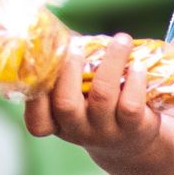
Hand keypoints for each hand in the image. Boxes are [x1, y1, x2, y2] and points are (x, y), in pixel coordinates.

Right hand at [22, 33, 162, 164]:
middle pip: (66, 103)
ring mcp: (106, 132)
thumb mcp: (76, 97)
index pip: (37, 121)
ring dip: (112, 61)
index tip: (40, 63)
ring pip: (102, 95)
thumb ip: (65, 72)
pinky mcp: (133, 128)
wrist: (132, 142)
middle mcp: (79, 130)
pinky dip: (135, 79)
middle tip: (77, 46)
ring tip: (121, 40)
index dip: (35, 96)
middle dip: (70, 69)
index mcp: (57, 124)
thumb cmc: (96, 107)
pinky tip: (138, 65)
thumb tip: (59, 32)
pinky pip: (131, 103)